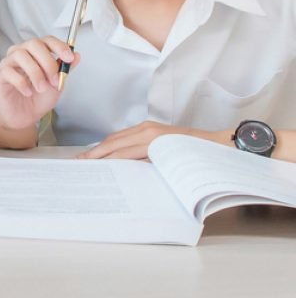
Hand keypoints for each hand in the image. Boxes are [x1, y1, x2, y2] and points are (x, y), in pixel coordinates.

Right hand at [0, 36, 78, 130]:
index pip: (46, 40)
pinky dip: (21, 82)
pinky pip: (8, 71)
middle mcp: (21, 53)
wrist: (25, 117)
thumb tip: (76, 55)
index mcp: (36, 53)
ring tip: (42, 88)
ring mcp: (8, 63)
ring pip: (20, 55)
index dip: (59, 46)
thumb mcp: (57, 84)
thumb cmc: (39, 98)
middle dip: (47, 61)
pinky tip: (28, 92)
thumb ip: (65, 69)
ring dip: (35, 73)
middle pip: (33, 44)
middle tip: (54, 80)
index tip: (69, 58)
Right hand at [78, 121, 206, 159]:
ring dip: (101, 146)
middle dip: (95, 152)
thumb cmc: (197, 158)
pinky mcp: (150, 126)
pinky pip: (125, 133)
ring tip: (88, 156)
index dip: (102, 160)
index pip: (119, 153)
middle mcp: (146, 130)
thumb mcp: (170, 167)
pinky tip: (106, 148)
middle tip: (79, 161)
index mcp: (151, 141)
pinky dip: (112, 141)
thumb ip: (145, 167)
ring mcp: (148, 126)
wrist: (218, 143)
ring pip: (116, 136)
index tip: (88, 167)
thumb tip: (125, 171)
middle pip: (113, 142)